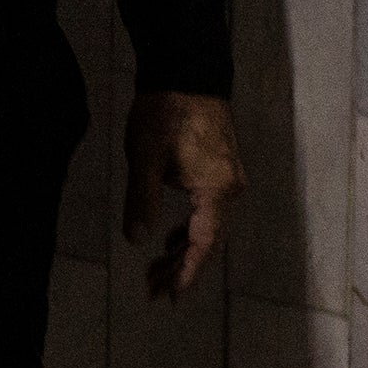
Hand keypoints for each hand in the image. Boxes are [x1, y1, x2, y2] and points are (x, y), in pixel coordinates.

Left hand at [123, 92, 242, 300]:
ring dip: (182, 249)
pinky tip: (169, 237)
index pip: (203, 244)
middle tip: (153, 290)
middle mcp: (230, 189)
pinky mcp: (220, 168)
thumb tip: (137, 241)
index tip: (170, 297)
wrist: (186, 70)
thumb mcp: (144, 157)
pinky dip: (188, 228)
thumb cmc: (163, 112)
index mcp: (216, 191)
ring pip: (207, 226)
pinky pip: (207, 211)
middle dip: (180, 267)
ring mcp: (228, 179)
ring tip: (155, 271)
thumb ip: (141, 200)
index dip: (186, 272)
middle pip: (207, 240)